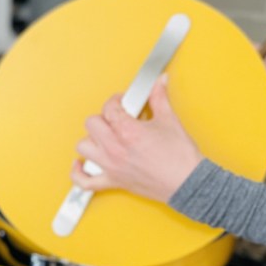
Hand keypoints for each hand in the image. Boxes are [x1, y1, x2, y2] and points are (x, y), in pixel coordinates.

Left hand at [72, 74, 201, 202]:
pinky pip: (85, 181)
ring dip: (91, 140)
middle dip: (103, 118)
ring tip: (104, 138)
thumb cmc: (180, 157)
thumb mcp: (170, 120)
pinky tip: (80, 164)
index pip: (110, 108)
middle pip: (92, 124)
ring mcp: (110, 166)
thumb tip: (159, 82)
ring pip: (83, 148)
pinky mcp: (112, 182)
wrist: (187, 183)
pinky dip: (78, 173)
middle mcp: (114, 148)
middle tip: (116, 119)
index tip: (123, 102)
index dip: (116, 101)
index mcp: (127, 131)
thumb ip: (159, 98)